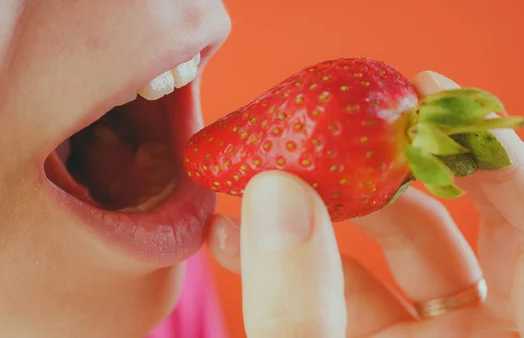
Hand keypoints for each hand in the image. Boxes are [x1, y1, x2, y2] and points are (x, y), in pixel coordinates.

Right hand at [206, 71, 523, 336]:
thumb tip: (275, 198)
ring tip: (258, 181)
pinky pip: (342, 287)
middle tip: (324, 133)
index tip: (426, 96)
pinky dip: (291, 259)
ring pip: (386, 254)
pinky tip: (236, 238)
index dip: (492, 156)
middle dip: (376, 170)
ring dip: (320, 209)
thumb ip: (300, 309)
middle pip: (450, 224)